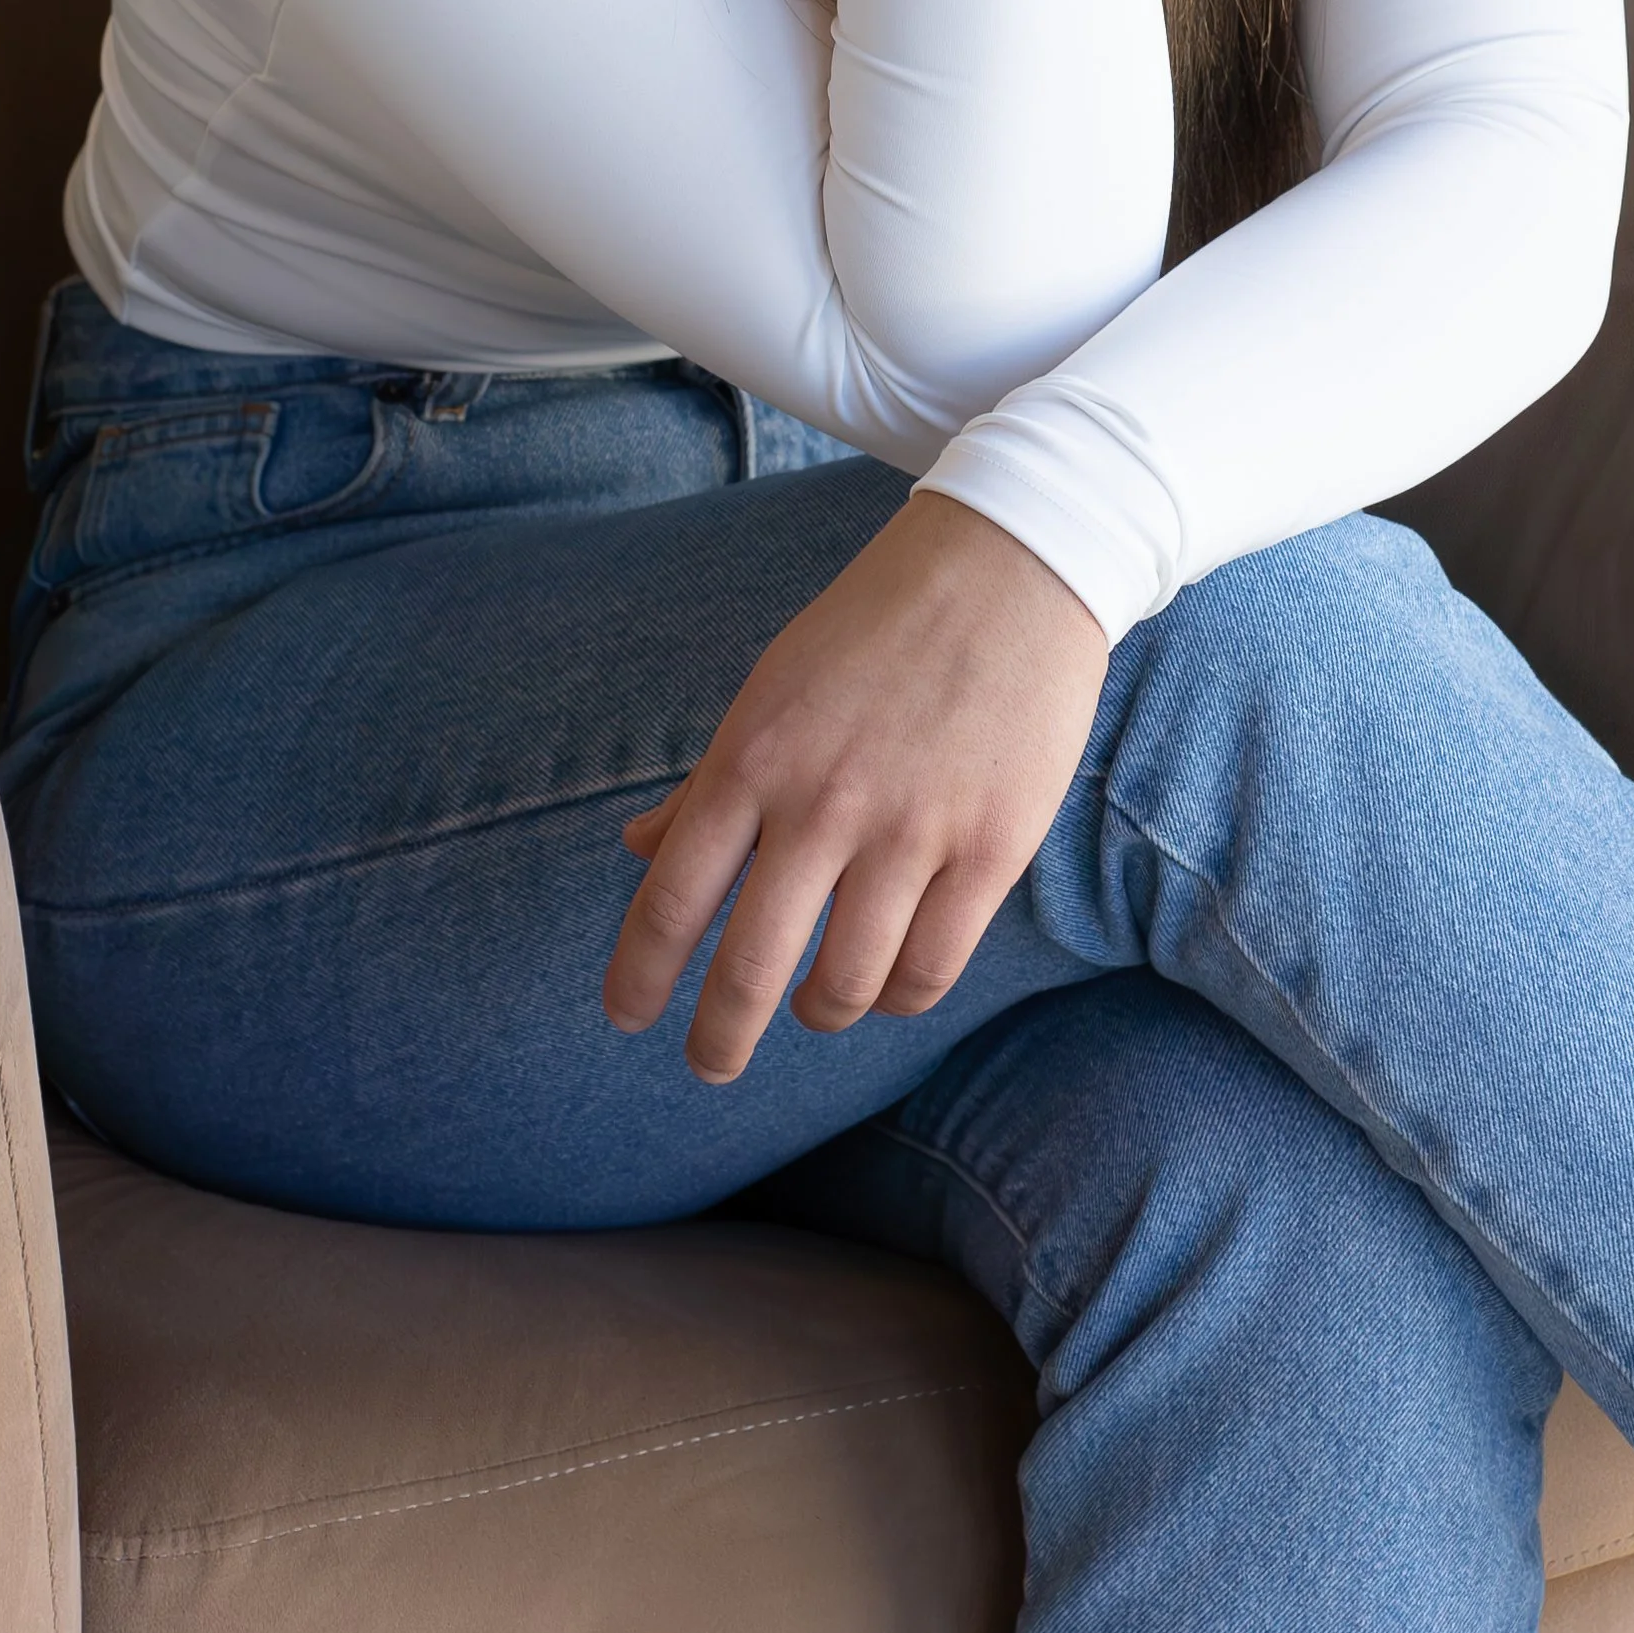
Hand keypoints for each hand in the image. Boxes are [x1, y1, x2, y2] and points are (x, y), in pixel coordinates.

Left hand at [603, 490, 1108, 1082]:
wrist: (1006, 569)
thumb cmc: (874, 629)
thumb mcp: (771, 689)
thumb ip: (708, 782)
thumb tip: (636, 848)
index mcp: (752, 758)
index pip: (672, 898)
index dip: (640, 976)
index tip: (627, 1018)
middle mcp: (822, 803)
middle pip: (749, 967)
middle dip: (718, 1037)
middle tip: (710, 1063)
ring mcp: (910, 830)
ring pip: (845, 985)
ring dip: (818, 1013)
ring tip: (813, 1008)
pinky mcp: (990, 848)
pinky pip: (929, 969)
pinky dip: (897, 996)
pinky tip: (886, 983)